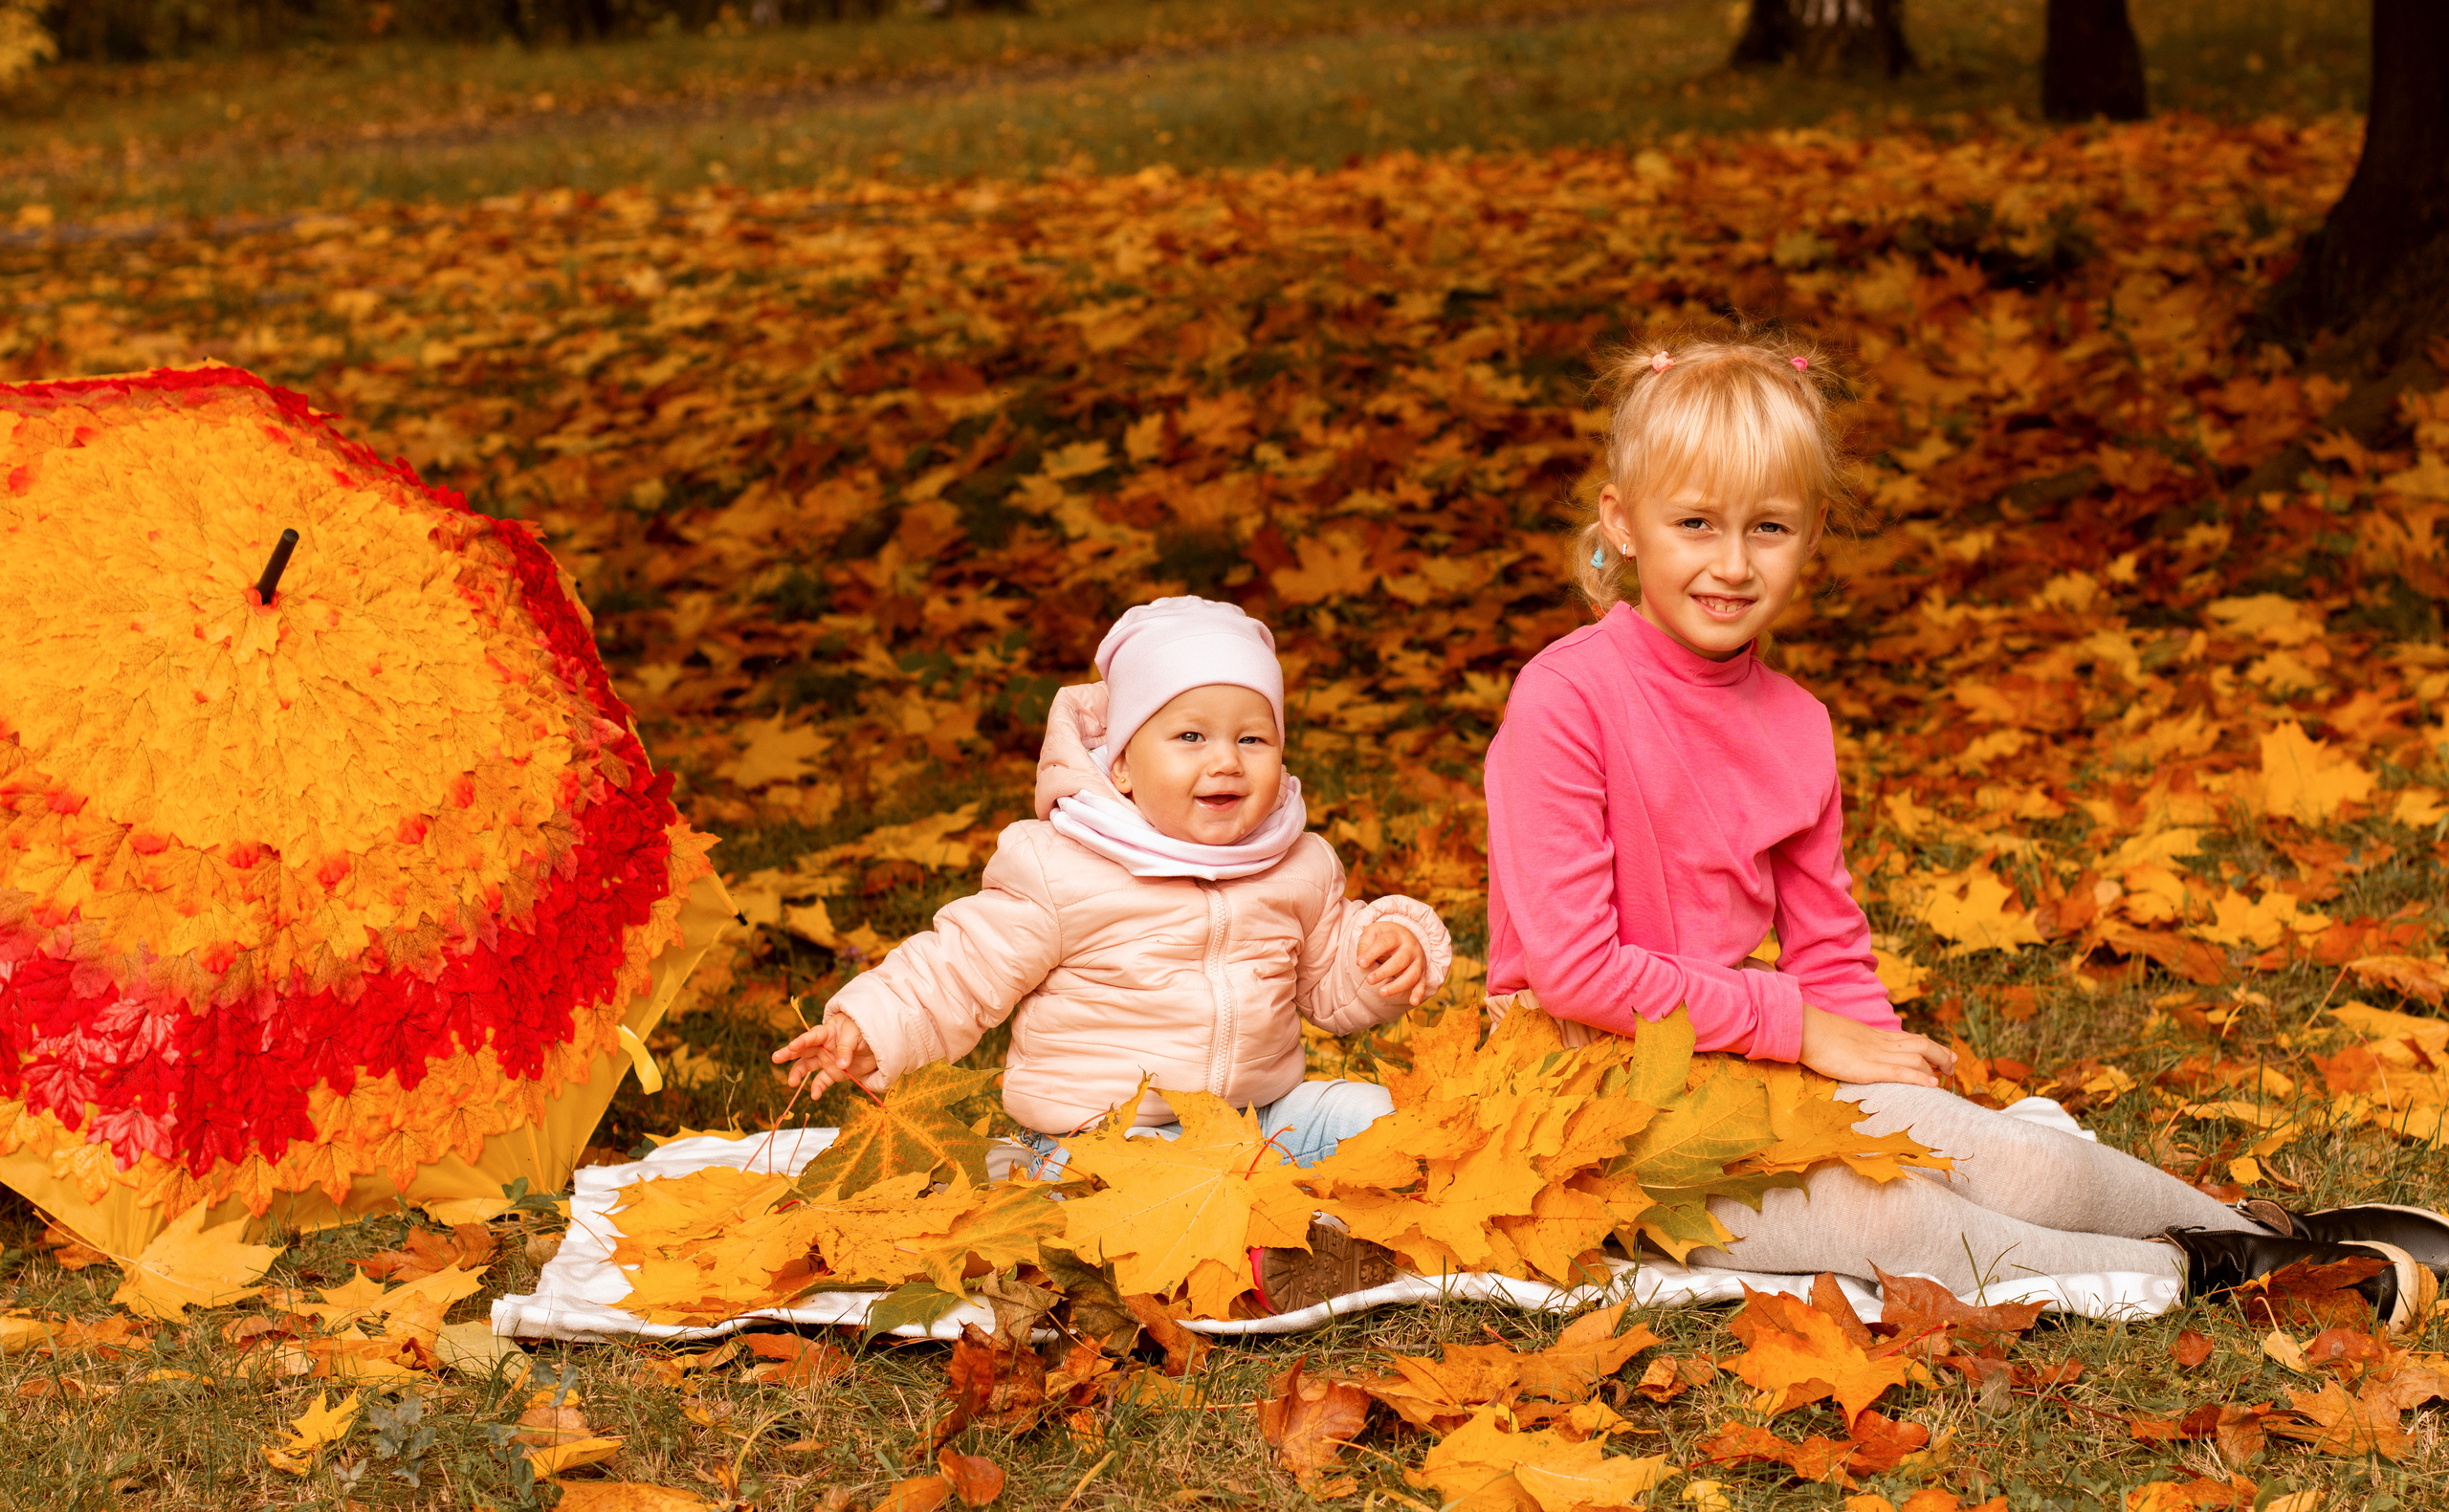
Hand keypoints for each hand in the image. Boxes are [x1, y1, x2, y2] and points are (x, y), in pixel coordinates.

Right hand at [770, 1015, 877, 1097]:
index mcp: (827, 1032)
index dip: (802, 1041)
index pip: (812, 1036)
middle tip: (775, 1058)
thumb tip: (841, 1064)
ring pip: (807, 1066)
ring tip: (791, 1083)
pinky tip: (815, 1096)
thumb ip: (847, 1047)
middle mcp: (822, 1046)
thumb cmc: (863, 1032)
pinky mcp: (833, 1073)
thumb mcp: (857, 1034)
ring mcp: (826, 1060)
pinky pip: (822, 1081)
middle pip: (802, 1050)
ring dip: (798, 1074)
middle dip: (788, 1053)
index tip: (792, 1046)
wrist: (876, 1045)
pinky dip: (817, 1088)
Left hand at [1358, 921, 1428, 1005]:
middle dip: (1384, 972)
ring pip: (1411, 975)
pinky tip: (1413, 1002)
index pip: (1385, 943)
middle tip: (1369, 980)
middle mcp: (1410, 948)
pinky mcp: (1422, 973)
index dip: (1372, 953)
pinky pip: (1422, 984)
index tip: (1360, 963)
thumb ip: (1364, 943)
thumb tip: (1360, 960)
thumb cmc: (1385, 936)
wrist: (1405, 936)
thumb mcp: (1373, 932)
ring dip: (1397, 986)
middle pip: (1400, 960)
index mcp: (1397, 936)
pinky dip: (1419, 993)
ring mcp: (1418, 961)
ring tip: (1382, 992)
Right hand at [1797, 1004, 1954, 1087]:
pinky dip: (1919, 1077)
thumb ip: (1853, 1044)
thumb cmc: (1814, 1034)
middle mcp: (1880, 1043)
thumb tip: (1854, 1052)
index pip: (1910, 1038)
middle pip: (1921, 1044)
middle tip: (1952, 1067)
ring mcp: (1876, 1054)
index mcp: (1874, 1036)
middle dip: (1941, 1055)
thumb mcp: (1840, 1037)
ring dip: (1937, 1065)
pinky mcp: (1868, 1068)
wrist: (1803, 1029)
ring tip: (1947, 1077)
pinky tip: (1932, 1085)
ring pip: (1917, 1056)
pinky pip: (1900, 1072)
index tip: (1945, 1055)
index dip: (1931, 1046)